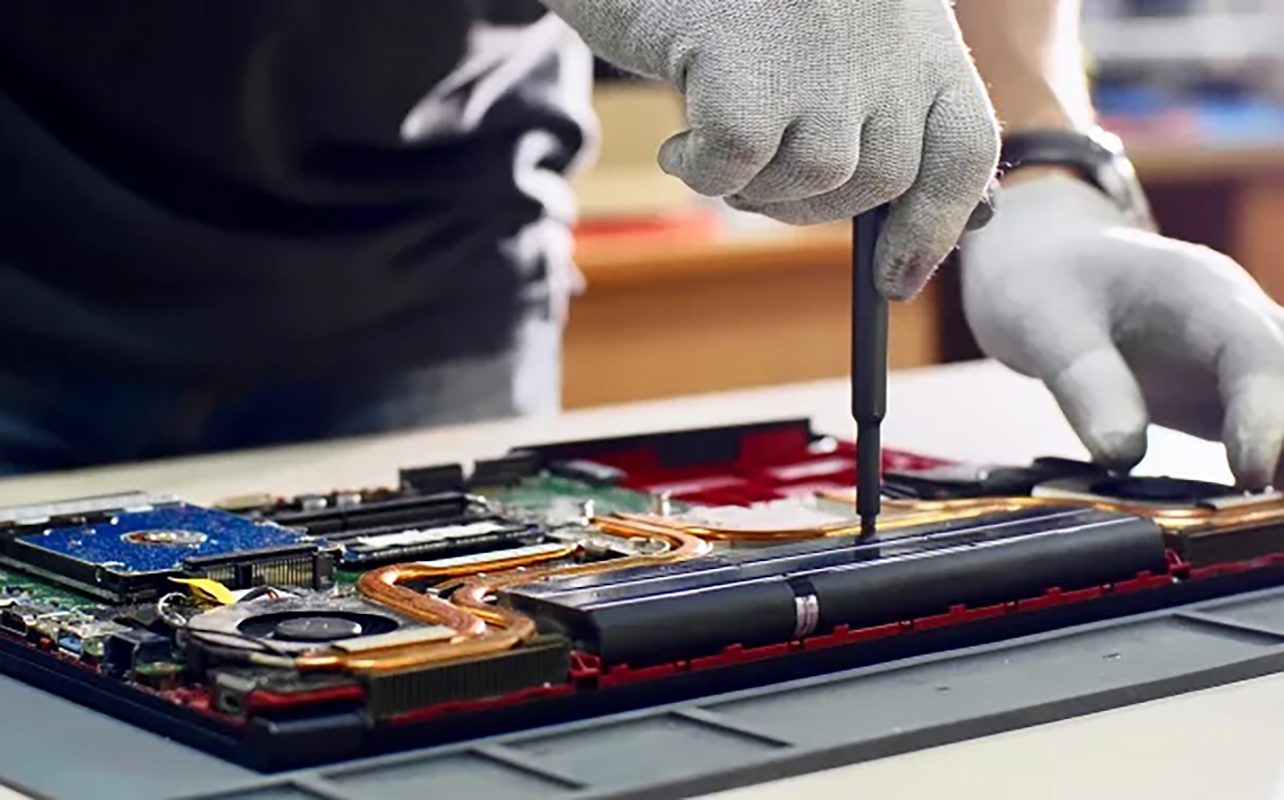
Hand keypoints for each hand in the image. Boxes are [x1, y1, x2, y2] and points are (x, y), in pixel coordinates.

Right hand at [539, 0, 1000, 298]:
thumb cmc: (732, 0)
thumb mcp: (828, 40)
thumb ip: (876, 112)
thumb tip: (907, 245)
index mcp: (918, 26)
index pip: (964, 149)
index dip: (936, 224)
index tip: (896, 278)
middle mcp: (886, 34)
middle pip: (884, 179)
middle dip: (817, 207)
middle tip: (758, 179)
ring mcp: (822, 51)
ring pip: (816, 179)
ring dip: (758, 186)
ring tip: (713, 140)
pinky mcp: (751, 68)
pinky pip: (738, 169)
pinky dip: (701, 171)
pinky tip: (679, 138)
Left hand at [961, 173, 1283, 488]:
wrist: (1043, 260)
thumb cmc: (1042, 279)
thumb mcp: (1042, 322)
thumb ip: (1084, 381)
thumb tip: (1123, 457)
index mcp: (1203, 292)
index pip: (1258, 353)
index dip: (1266, 416)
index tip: (1252, 474)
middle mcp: (1240, 326)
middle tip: (1271, 515)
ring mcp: (1239, 364)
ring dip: (1283, 466)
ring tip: (1267, 523)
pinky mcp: (1227, 400)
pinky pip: (1268, 437)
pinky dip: (1269, 474)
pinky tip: (1254, 520)